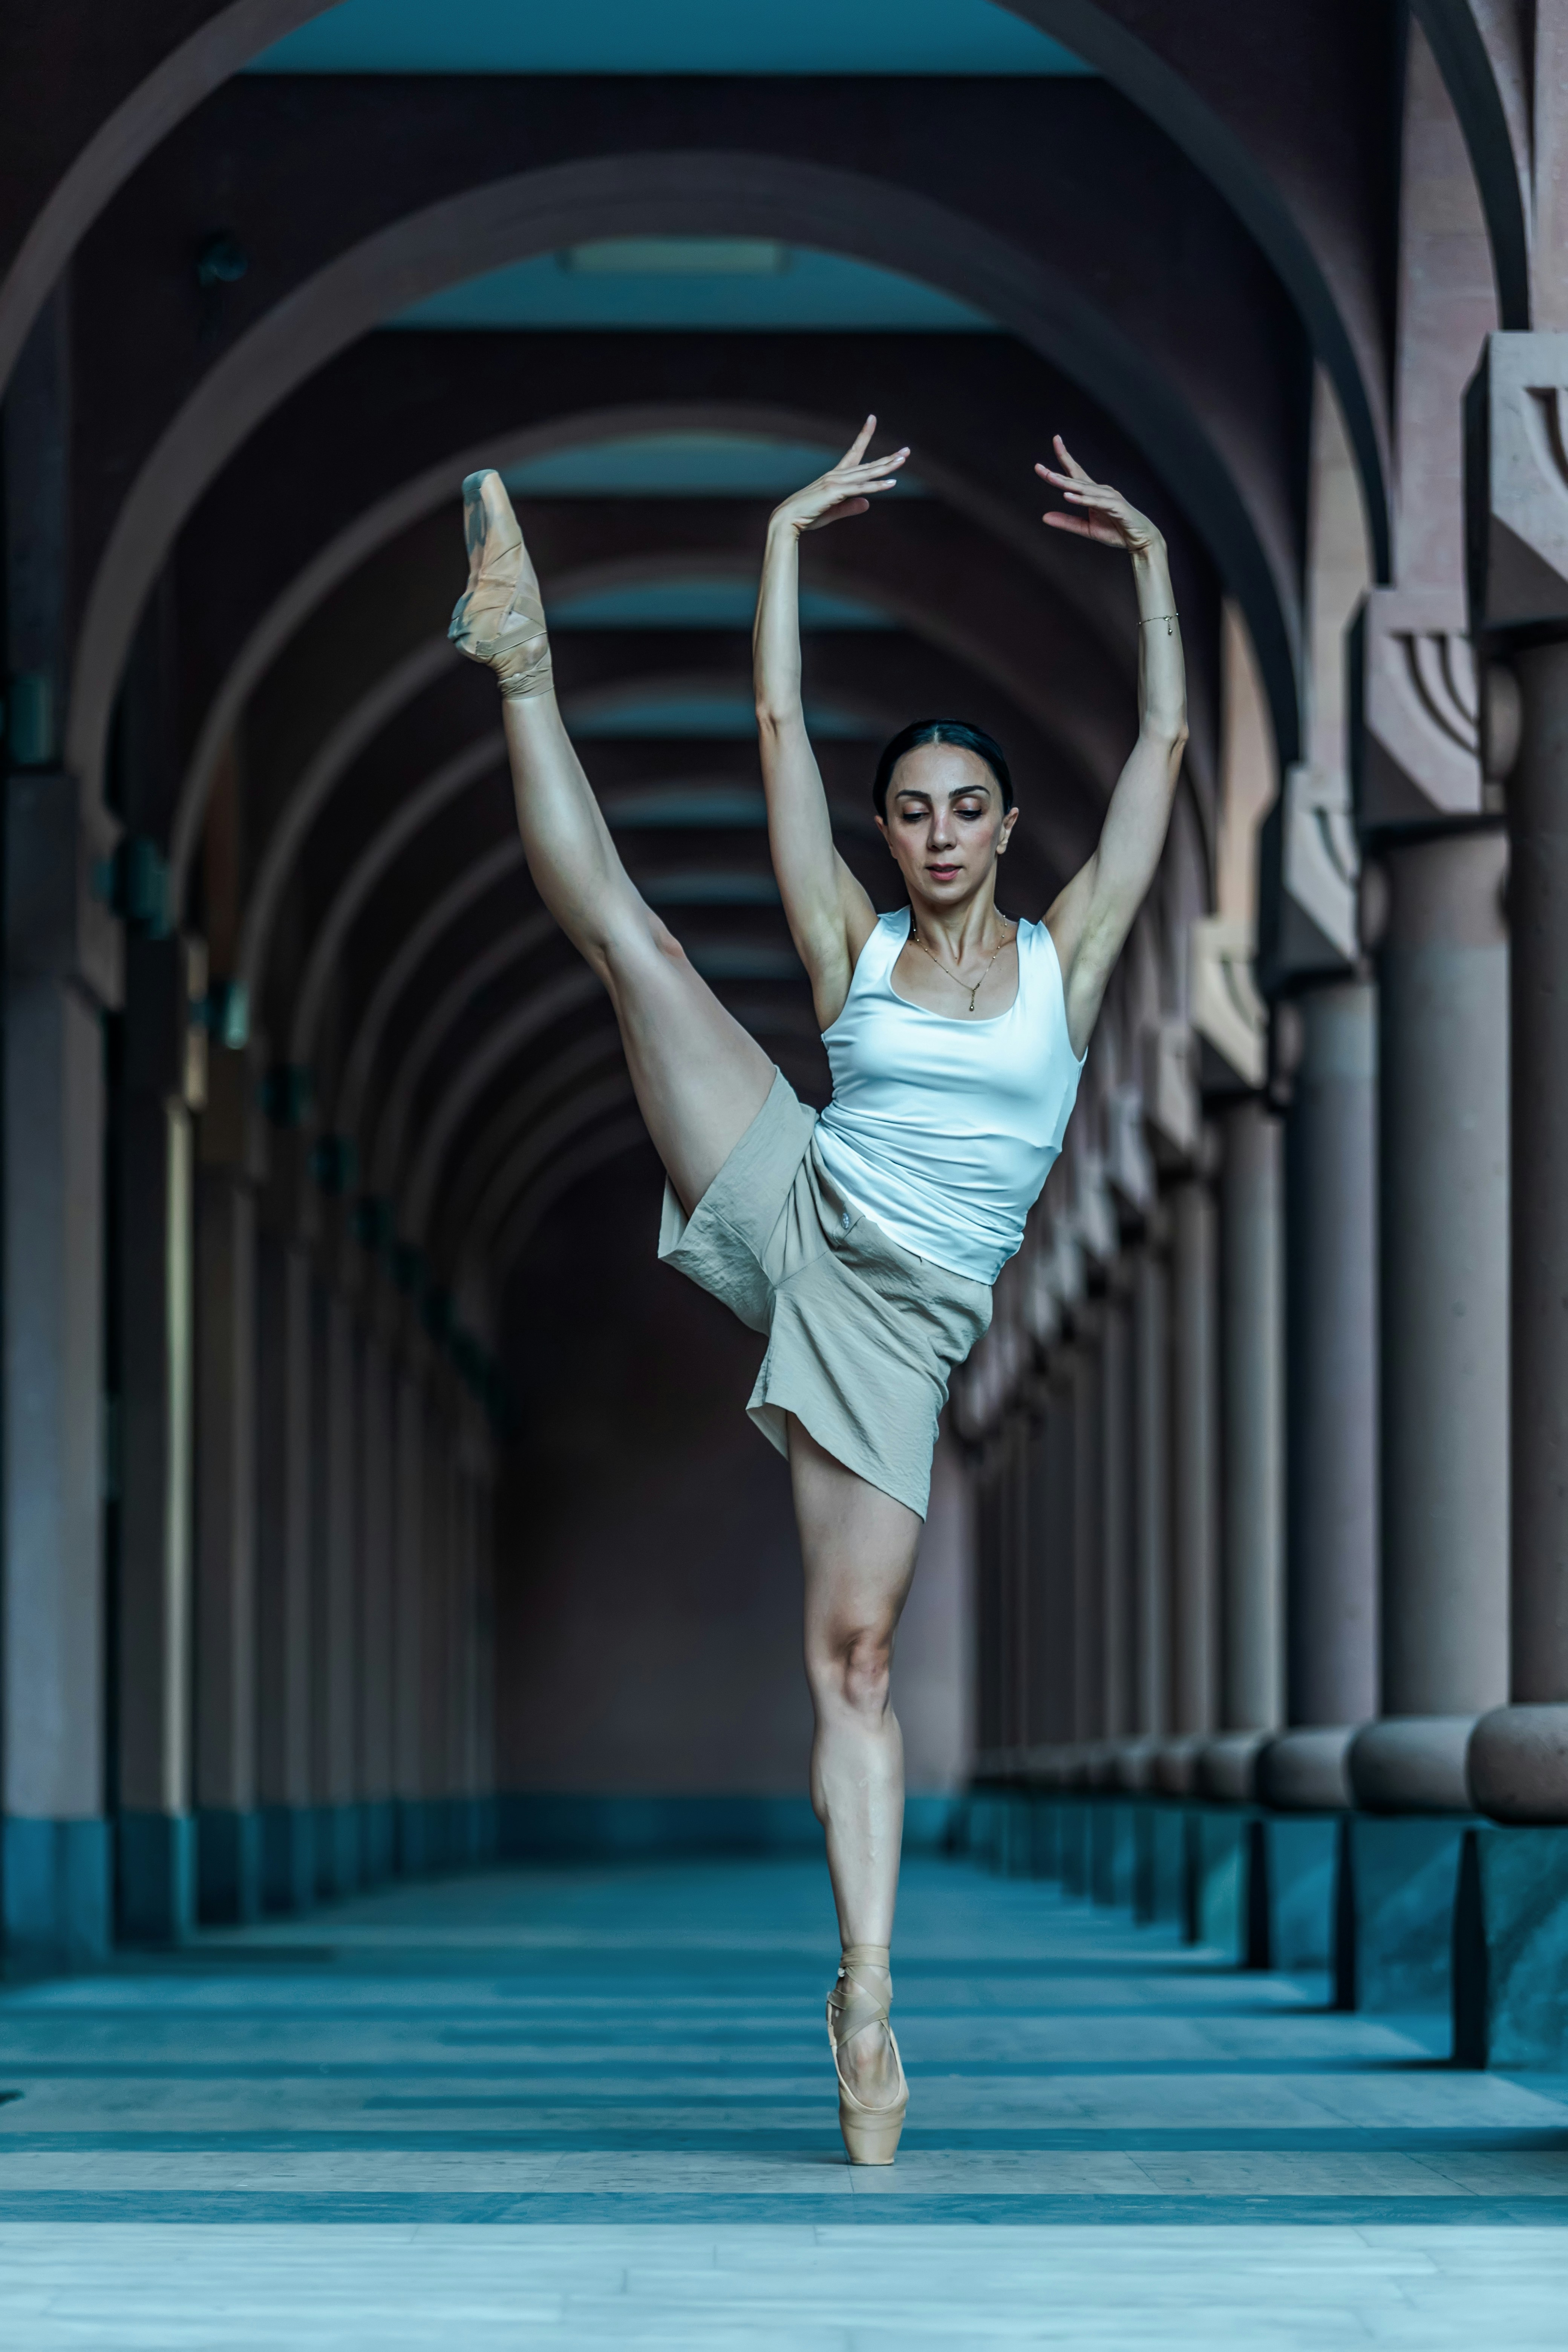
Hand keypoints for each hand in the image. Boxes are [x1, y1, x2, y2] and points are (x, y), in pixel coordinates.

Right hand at [770, 416, 907, 535]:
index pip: (854, 452)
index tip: (872, 419)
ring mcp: (836, 482)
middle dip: (888, 458)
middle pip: (867, 464)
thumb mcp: (833, 511)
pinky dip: (876, 486)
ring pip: (866, 473)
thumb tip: (867, 503)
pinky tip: (891, 483)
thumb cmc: (807, 515)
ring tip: (903, 460)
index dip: (864, 436)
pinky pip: (861, 489)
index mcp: (835, 476)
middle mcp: (837, 475)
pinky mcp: (836, 492)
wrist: (787, 519)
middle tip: (906, 451)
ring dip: (886, 467)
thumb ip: (850, 506)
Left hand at [1036, 435, 1162, 554]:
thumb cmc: (1116, 531)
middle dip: (1057, 473)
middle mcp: (1100, 490)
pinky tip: (1068, 496)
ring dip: (1066, 484)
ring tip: (1050, 478)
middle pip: (1075, 479)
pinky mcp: (1116, 507)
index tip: (1050, 448)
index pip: (1075, 474)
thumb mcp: (1086, 529)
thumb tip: (1044, 517)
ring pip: (1084, 489)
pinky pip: (1096, 502)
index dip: (1063, 459)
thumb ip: (1066, 522)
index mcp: (1093, 493)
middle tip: (1038, 467)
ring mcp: (1109, 497)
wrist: (1141, 539)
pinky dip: (1082, 499)